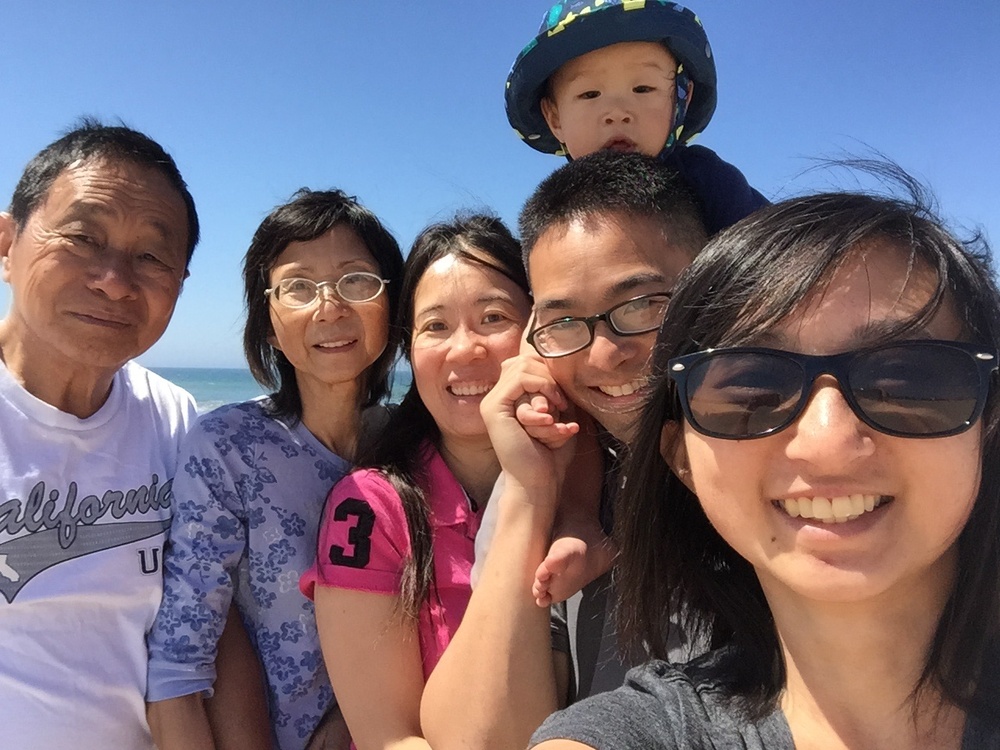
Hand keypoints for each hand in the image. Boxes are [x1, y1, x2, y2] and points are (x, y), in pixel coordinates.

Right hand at [481, 352, 578, 493]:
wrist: (538, 483)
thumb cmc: (550, 454)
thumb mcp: (555, 415)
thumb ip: (551, 389)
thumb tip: (556, 362)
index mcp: (508, 398)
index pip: (528, 362)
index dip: (549, 374)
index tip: (562, 403)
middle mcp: (497, 397)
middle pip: (526, 359)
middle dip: (550, 381)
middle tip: (559, 410)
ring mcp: (492, 402)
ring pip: (524, 367)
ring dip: (547, 391)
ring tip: (553, 417)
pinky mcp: (493, 408)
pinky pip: (521, 379)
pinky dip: (542, 393)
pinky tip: (548, 417)